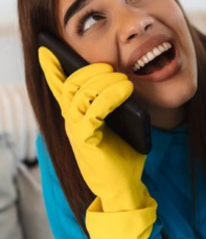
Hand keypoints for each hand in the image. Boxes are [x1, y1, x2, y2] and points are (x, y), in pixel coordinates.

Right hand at [39, 46, 154, 238]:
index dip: (52, 69)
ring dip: (102, 82)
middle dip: (89, 71)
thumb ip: (117, 107)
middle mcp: (72, 122)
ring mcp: (76, 130)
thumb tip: (124, 83)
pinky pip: (93, 110)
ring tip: (124, 81)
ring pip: (79, 94)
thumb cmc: (122, 158)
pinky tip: (125, 91)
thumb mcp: (121, 127)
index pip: (60, 89)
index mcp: (78, 117)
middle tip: (109, 67)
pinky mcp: (85, 139)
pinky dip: (110, 96)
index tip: (48, 50)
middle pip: (71, 85)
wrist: (123, 188)